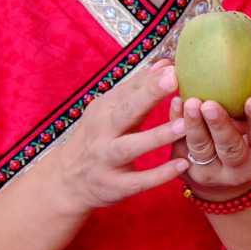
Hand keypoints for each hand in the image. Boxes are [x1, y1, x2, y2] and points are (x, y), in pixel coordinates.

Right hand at [43, 62, 188, 214]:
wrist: (65, 181)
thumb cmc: (97, 139)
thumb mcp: (111, 112)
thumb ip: (139, 90)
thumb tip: (166, 64)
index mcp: (104, 111)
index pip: (128, 91)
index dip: (150, 79)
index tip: (173, 66)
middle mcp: (102, 133)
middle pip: (125, 111)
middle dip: (148, 95)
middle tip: (174, 80)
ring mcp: (106, 160)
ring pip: (131, 146)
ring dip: (157, 136)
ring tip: (184, 125)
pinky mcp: (115, 185)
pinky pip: (138, 180)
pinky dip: (159, 174)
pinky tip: (182, 165)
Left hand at [170, 93, 250, 202]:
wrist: (223, 171)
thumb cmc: (245, 138)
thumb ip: (249, 109)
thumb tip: (242, 67)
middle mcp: (239, 169)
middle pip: (230, 148)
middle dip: (219, 126)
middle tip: (210, 105)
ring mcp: (212, 172)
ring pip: (202, 149)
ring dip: (195, 125)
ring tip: (190, 103)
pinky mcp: (188, 170)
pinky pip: (181, 145)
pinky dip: (177, 123)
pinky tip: (177, 104)